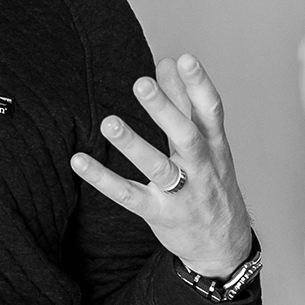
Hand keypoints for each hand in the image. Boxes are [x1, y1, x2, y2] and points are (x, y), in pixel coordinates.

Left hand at [69, 53, 253, 276]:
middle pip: (186, 136)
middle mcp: (202, 168)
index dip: (200, 85)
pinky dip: (103, 179)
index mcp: (214, 146)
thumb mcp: (207, 144)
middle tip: (141, 83)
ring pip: (158, 168)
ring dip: (133, 145)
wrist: (225, 245)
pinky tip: (79, 161)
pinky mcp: (160, 215)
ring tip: (109, 122)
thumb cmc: (212, 183)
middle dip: (165, 110)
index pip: (210, 112)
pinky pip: (128, 195)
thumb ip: (185, 103)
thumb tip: (169, 62)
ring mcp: (182, 194)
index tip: (184, 59)